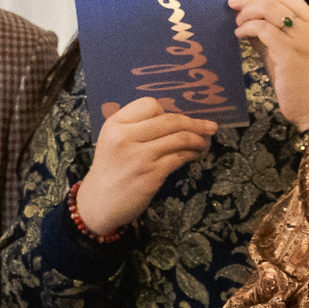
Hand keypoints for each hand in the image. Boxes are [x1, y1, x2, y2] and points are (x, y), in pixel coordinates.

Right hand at [69, 97, 218, 236]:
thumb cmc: (111, 170)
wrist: (98, 203)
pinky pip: (179, 158)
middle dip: (195, 123)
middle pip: (170, 120)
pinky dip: (192, 154)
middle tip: (210, 127)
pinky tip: (195, 155)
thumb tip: (176, 120)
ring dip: (198, 139)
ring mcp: (138, 156)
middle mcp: (125, 137)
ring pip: (179, 138)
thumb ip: (136, 127)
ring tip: (204, 143)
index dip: (167, 111)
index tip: (176, 122)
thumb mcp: (114, 140)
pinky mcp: (150, 175)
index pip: (150, 104)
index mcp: (115, 124)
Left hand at [229, 0, 308, 128]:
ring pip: (270, 8)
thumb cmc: (297, 78)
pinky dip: (248, 28)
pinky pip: (264, 29)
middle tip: (233, 9)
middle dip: (250, 0)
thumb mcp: (283, 47)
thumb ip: (267, 27)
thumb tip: (240, 9)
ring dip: (248, 12)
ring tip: (238, 25)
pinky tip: (239, 35)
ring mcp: (304, 37)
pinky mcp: (291, 52)